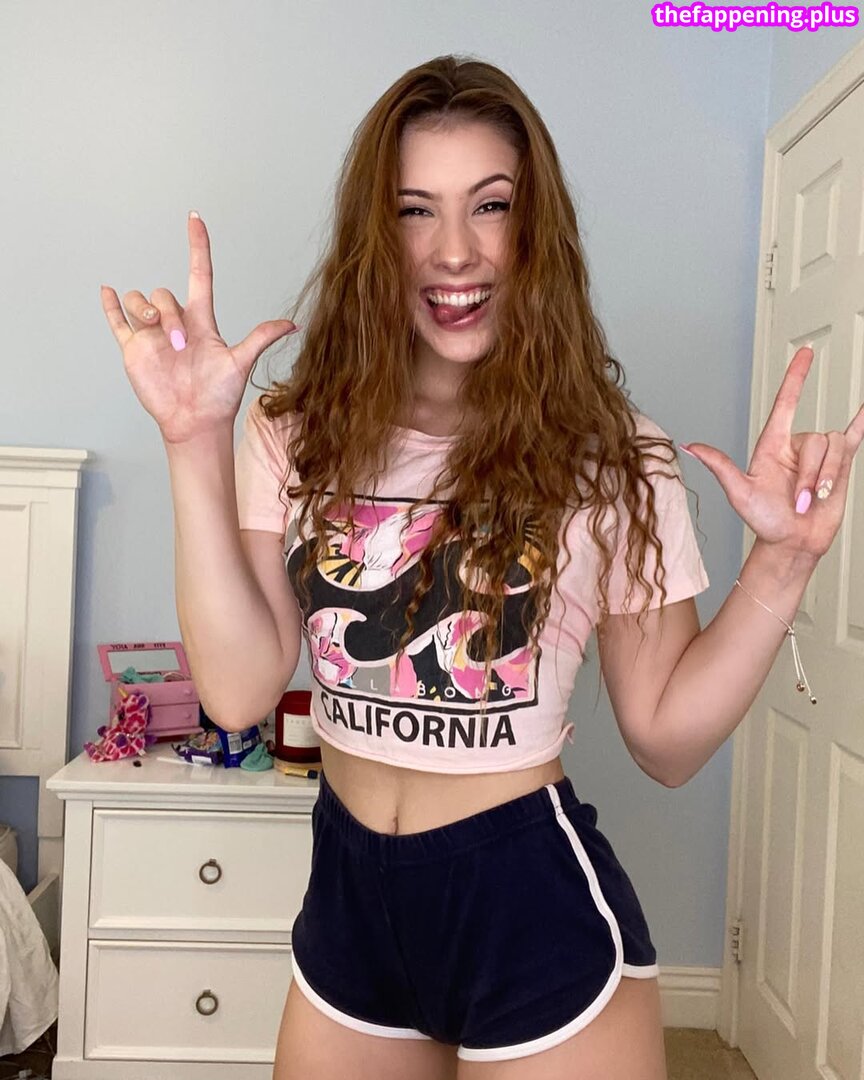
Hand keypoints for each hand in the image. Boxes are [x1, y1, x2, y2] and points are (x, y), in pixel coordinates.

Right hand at [100, 212, 297, 444]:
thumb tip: (293, 324)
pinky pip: (118, 322)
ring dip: (142, 309)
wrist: (195, 422)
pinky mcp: (135, 349)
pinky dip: (111, 306)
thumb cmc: (219, 396)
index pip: (198, 274)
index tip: (195, 219)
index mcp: (201, 321)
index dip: (197, 247)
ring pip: (139, 301)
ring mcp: (153, 335)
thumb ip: (261, 339)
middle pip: (164, 294)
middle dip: (168, 313)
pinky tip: (107, 292)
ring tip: (153, 331)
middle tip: (178, 344)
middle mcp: (176, 323)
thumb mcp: (240, 363)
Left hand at [679, 346, 863, 559]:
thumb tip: (689, 446)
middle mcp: (797, 447)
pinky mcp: (841, 466)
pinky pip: (854, 438)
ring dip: (826, 479)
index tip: (805, 353)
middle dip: (811, 475)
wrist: (792, 543)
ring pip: (835, 448)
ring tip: (813, 501)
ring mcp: (820, 457)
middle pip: (816, 440)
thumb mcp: (739, 493)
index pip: (786, 403)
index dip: (795, 377)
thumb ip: (720, 465)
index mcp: (772, 445)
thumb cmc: (765, 520)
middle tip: (800, 501)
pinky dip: (863, 423)